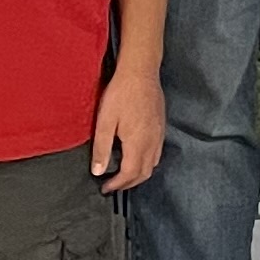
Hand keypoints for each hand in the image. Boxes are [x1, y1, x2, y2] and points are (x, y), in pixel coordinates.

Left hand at [91, 64, 167, 192]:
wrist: (141, 71)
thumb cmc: (121, 94)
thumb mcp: (105, 121)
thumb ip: (101, 148)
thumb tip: (98, 171)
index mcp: (138, 143)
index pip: (130, 174)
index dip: (117, 184)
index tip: (105, 188)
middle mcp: (152, 142)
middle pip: (144, 173)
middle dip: (129, 183)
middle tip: (113, 185)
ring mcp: (159, 135)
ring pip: (153, 164)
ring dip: (139, 174)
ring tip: (124, 175)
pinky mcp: (161, 127)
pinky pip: (157, 153)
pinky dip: (147, 163)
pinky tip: (137, 157)